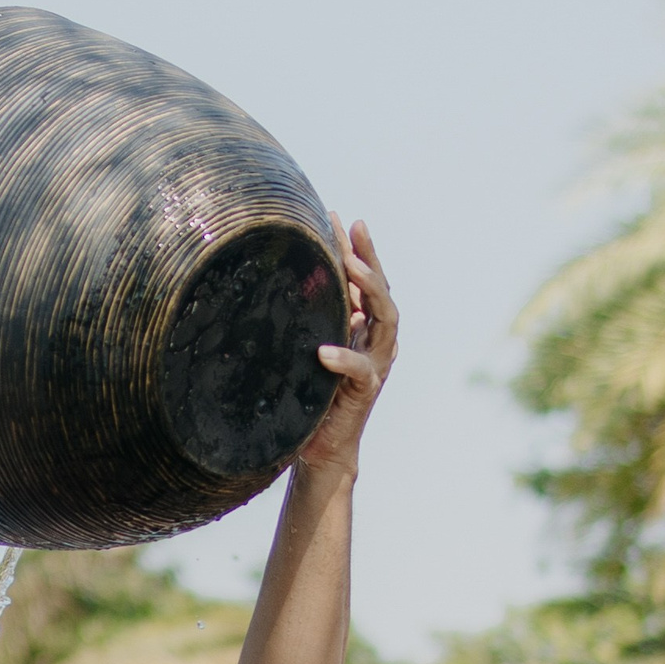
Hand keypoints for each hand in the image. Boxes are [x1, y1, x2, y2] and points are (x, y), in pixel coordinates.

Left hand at [298, 216, 396, 475]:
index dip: (355, 248)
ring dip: (371, 290)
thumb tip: (278, 283)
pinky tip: (324, 351)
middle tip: (354, 228)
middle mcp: (376, 342)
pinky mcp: (365, 392)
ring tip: (351, 266)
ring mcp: (375, 365)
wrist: (320, 446)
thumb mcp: (304, 347)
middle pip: (382, 291)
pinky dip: (344, 359)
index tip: (338, 217)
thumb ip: (306, 320)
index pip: (365, 281)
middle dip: (370, 256)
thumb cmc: (310, 396)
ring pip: (387, 320)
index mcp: (362, 328)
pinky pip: (360, 370)